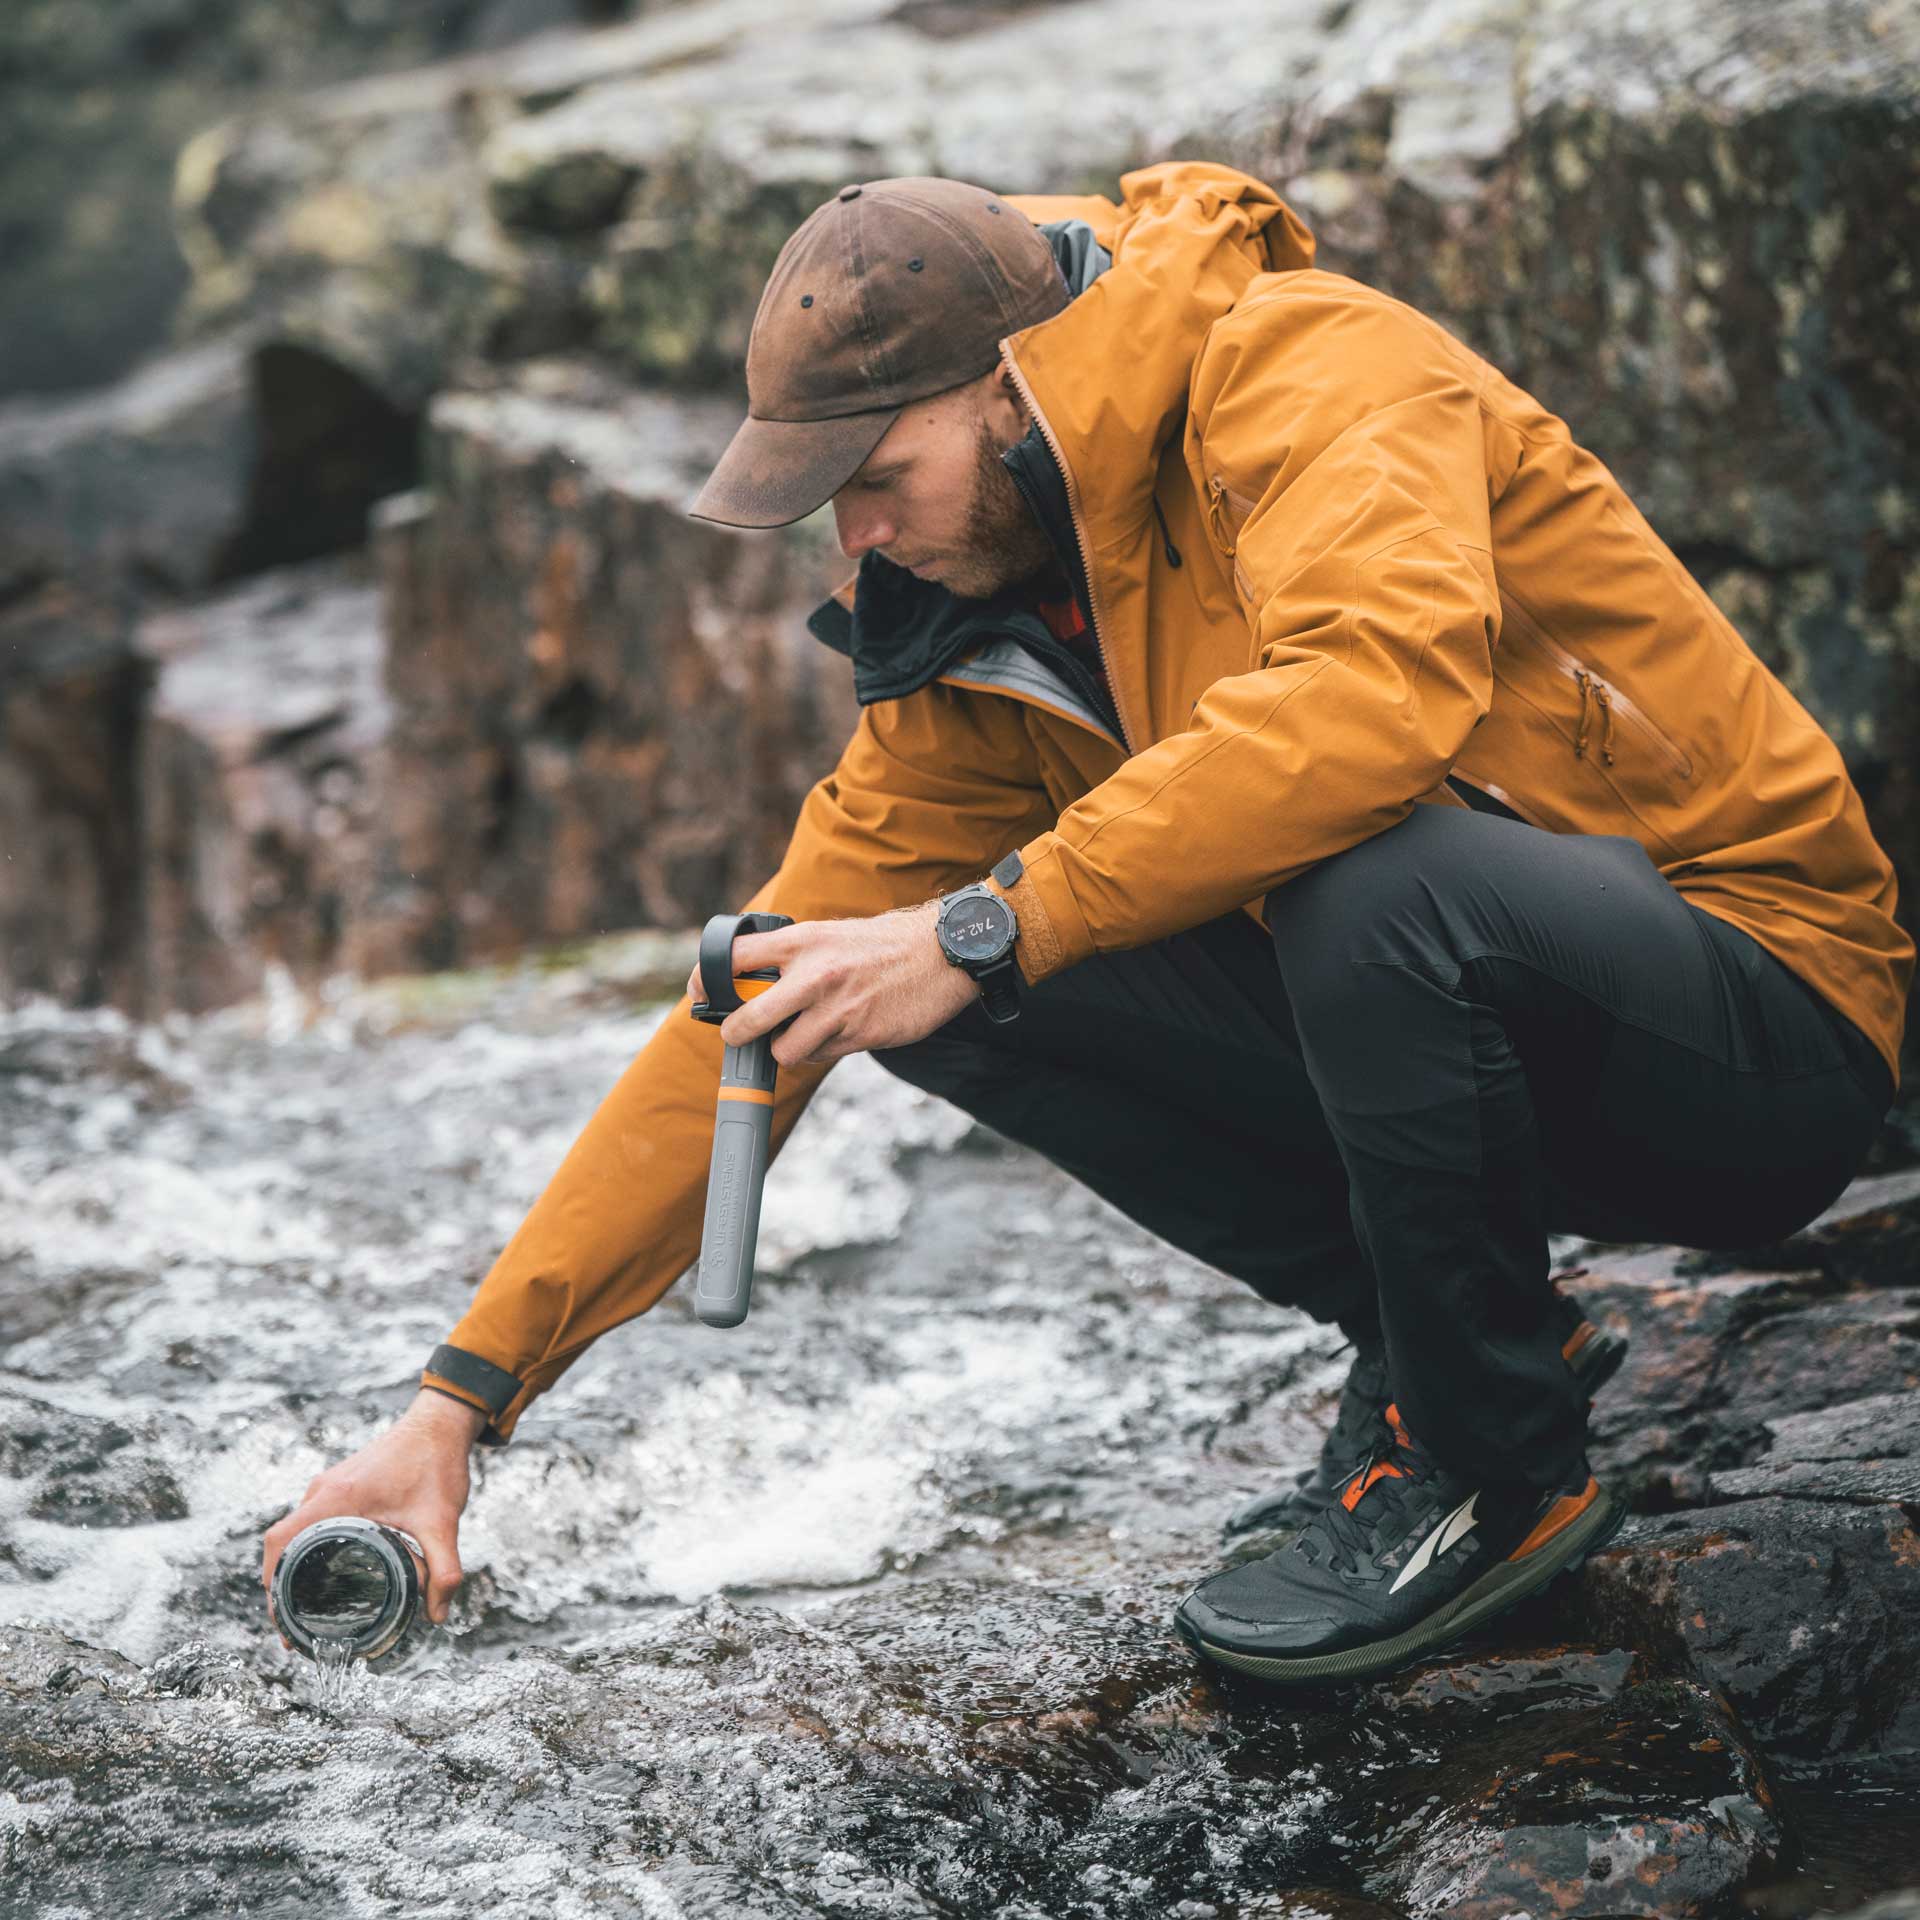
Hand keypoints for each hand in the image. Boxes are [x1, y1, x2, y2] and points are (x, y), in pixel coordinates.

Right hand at [261, 1389, 481, 1637]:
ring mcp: (330, 1484)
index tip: (282, 1619)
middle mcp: (324, 1489)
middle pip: (283, 1542)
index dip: (272, 1582)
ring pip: (296, 1532)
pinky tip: (325, 1572)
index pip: (281, 1540)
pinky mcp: (341, 1483)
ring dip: (294, 1567)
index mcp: (337, 1497)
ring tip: (306, 1609)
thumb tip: (437, 1616)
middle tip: (295, 1628)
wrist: (441, 1422)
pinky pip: (311, 1520)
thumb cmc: (437, 1464)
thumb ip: (444, 1570)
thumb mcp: (442, 1521)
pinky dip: (309, 1548)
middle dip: (281, 1587)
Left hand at [681, 902, 978, 1066]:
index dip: (705, 977)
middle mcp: (814, 975)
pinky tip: (838, 1032)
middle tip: (736, 1036)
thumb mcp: (830, 934)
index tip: (700, 990)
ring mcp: (837, 1009)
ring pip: (785, 1051)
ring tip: (802, 1033)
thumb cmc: (882, 944)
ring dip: (787, 1048)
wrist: (943, 954)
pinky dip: (821, 1050)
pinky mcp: (860, 1035)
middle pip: (749, 1020)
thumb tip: (750, 982)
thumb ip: (792, 955)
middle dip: (736, 1034)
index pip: (734, 958)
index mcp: (802, 941)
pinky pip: (821, 1056)